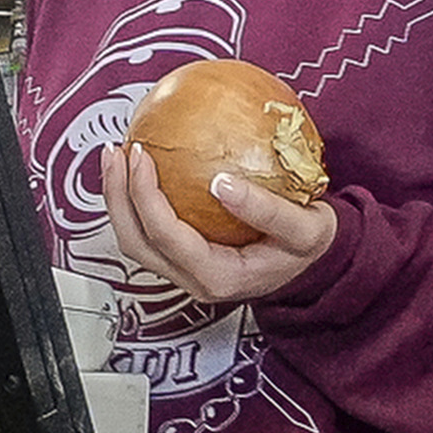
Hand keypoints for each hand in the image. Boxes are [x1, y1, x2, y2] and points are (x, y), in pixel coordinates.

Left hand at [99, 149, 342, 310]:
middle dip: (117, 196)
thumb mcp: (306, 230)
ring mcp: (184, 271)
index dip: (146, 197)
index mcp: (218, 276)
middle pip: (136, 242)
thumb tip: (223, 183)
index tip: (143, 157)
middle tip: (117, 152)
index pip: (167, 237)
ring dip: (119, 198)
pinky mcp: (183, 256)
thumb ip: (268, 212)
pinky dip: (136, 198)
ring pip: (135, 239)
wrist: (316, 264)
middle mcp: (193, 279)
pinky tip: (139, 167)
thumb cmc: (311, 249)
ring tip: (116, 157)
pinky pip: (149, 229)